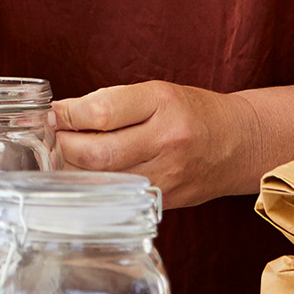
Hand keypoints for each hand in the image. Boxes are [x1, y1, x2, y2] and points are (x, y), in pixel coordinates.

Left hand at [52, 81, 271, 209]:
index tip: (53, 115)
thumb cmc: (191, 112)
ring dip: (75, 169)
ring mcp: (168, 176)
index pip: (102, 112)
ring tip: (68, 156)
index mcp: (163, 104)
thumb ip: (109, 102)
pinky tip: (89, 174)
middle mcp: (167, 141)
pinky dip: (96, 185)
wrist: (240, 143)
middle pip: (98, 153)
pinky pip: (119, 195)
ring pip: (104, 180)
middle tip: (56, 138)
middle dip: (65, 146)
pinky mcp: (165, 200)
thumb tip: (61, 116)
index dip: (68, 115)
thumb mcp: (155, 92)